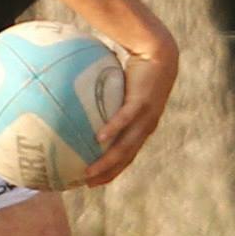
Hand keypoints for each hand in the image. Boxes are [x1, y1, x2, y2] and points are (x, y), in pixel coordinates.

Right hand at [84, 36, 178, 186]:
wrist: (159, 51)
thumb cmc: (138, 66)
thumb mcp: (117, 85)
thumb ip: (100, 96)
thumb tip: (76, 98)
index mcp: (142, 126)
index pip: (127, 155)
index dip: (113, 170)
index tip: (95, 180)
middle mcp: (145, 126)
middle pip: (126, 157)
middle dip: (108, 173)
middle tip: (88, 184)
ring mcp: (145, 116)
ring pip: (126, 145)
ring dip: (108, 161)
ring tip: (90, 171)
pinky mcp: (141, 102)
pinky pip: (124, 119)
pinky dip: (113, 129)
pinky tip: (98, 138)